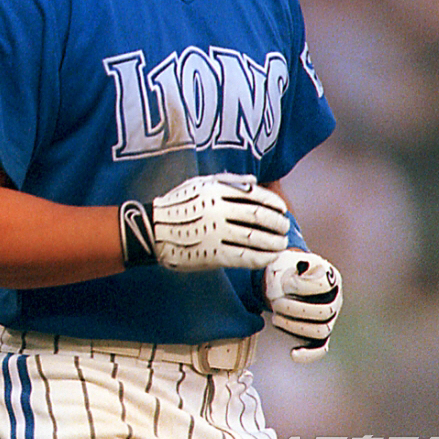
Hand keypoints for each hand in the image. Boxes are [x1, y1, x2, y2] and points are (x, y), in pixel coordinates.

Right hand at [151, 174, 289, 270]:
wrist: (153, 230)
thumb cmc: (178, 205)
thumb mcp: (199, 183)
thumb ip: (227, 181)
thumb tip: (253, 182)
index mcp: (216, 190)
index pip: (254, 196)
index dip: (273, 204)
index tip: (283, 210)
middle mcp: (217, 210)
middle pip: (258, 217)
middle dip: (277, 224)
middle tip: (285, 228)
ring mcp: (215, 232)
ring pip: (254, 239)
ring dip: (273, 243)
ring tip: (281, 244)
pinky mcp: (212, 253)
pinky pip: (243, 257)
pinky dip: (260, 258)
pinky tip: (268, 258)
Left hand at [265, 250, 342, 362]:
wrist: (283, 280)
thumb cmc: (286, 267)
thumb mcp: (288, 258)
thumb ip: (292, 261)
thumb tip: (300, 268)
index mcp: (330, 277)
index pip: (325, 285)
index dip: (304, 286)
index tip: (285, 283)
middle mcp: (334, 300)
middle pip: (324, 312)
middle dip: (296, 309)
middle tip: (276, 303)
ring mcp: (329, 319)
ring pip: (321, 331)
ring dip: (295, 327)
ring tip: (275, 317)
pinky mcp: (320, 335)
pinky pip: (320, 349)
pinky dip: (308, 354)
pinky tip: (293, 353)